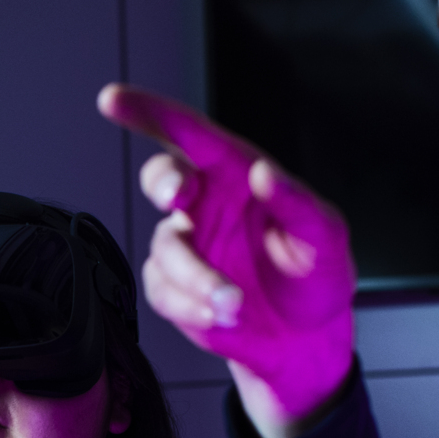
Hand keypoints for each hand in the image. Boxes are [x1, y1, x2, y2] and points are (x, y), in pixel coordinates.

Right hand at [96, 82, 357, 437]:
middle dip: (164, 184)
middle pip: (162, 178)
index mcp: (238, 175)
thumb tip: (265, 173)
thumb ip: (298, 203)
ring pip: (167, 249)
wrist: (303, 338)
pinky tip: (222, 316)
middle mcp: (206, 203)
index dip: (149, 113)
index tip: (113, 99)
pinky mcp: (175, 287)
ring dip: (197, 278)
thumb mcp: (325, 238)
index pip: (191, 134)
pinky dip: (190, 306)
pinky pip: (163, 290)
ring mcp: (188, 245)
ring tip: (234, 304)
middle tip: (179, 199)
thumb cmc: (317, 276)